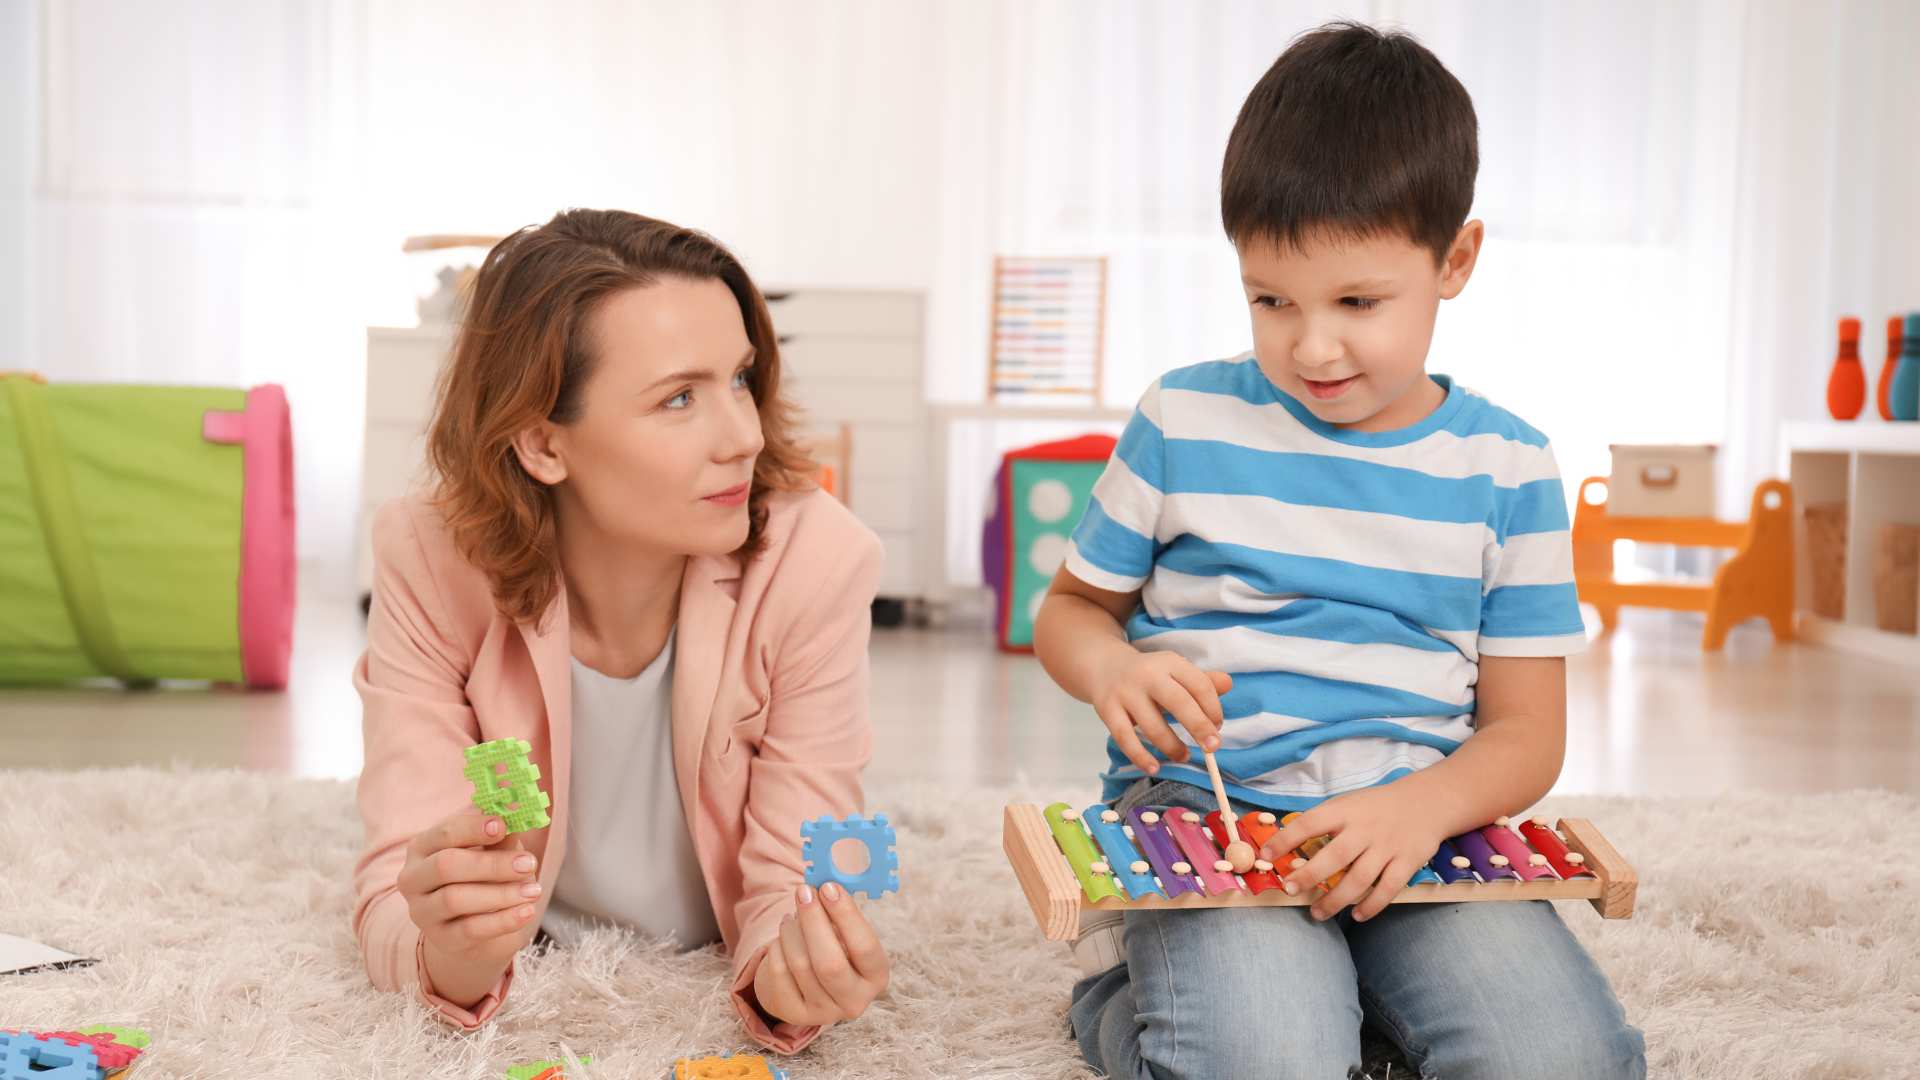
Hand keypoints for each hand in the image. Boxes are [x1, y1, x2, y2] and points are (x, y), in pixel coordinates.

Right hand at [398, 809, 540, 974]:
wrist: (472, 924)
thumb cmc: (480, 876)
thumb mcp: (488, 851)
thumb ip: (499, 834)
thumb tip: (519, 810)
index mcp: (423, 847)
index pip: (444, 833)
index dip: (473, 828)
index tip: (503, 826)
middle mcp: (413, 879)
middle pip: (446, 866)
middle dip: (491, 864)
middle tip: (528, 863)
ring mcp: (423, 911)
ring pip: (455, 899)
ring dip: (500, 893)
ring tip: (534, 890)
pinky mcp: (440, 939)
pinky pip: (470, 930)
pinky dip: (502, 920)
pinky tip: (526, 911)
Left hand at [752, 882, 889, 1026]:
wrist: (809, 984)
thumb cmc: (834, 947)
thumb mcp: (846, 933)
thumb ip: (839, 912)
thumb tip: (823, 884)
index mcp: (876, 976)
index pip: (865, 947)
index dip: (846, 916)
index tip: (828, 887)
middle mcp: (855, 1001)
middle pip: (830, 964)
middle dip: (813, 922)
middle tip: (803, 891)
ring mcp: (824, 1012)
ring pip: (800, 965)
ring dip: (792, 930)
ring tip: (792, 914)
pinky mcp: (795, 1014)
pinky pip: (779, 973)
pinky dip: (777, 946)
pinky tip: (783, 936)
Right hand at [1091, 650, 1232, 772]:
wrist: (1104, 666)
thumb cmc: (1150, 675)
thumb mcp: (1175, 671)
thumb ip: (1202, 681)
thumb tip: (1228, 684)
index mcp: (1170, 662)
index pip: (1199, 684)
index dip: (1213, 708)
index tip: (1217, 726)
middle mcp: (1148, 674)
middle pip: (1178, 702)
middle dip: (1199, 727)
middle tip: (1213, 747)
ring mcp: (1125, 692)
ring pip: (1152, 725)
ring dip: (1172, 746)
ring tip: (1184, 756)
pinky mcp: (1107, 709)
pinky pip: (1125, 738)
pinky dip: (1140, 756)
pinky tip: (1154, 767)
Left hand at [1260, 785, 1444, 922]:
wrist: (1426, 802)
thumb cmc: (1376, 806)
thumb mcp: (1348, 804)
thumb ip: (1324, 822)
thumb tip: (1287, 843)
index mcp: (1345, 811)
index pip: (1309, 824)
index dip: (1285, 840)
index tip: (1265, 855)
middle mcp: (1365, 830)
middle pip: (1334, 856)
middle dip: (1308, 876)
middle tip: (1289, 890)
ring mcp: (1387, 847)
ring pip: (1359, 879)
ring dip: (1335, 900)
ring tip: (1317, 913)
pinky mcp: (1407, 863)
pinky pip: (1387, 890)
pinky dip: (1371, 906)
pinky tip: (1356, 915)